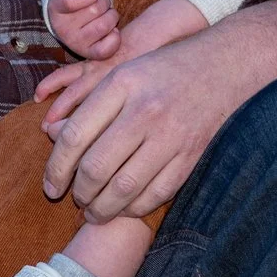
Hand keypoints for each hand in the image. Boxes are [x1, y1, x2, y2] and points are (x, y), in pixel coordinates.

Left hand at [41, 0, 276, 222]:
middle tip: (75, 198)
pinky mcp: (190, 156)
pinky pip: (154, 195)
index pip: (73, 136)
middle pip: (96, 168)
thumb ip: (88, 104)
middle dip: (79, 193)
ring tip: (94, 210)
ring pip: (123, 189)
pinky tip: (125, 206)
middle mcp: (145, 110)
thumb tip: (52, 136)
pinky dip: (134, 208)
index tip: (51, 186)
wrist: (225, 67)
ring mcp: (171, 136)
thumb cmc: (165, 70)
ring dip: (102, 208)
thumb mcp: (123, 73)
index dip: (55, 169)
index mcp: (122, 85)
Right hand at [46, 0, 119, 57]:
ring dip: (111, 15)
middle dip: (103, 1)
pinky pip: (108, 48)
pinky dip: (115, 36)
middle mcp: (63, 29)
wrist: (70, 22)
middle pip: (95, 10)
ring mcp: (76, 44)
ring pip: (105, 25)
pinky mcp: (89, 54)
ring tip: (105, 14)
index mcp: (56, 9)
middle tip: (99, 3)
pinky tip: (110, 29)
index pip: (71, 1)